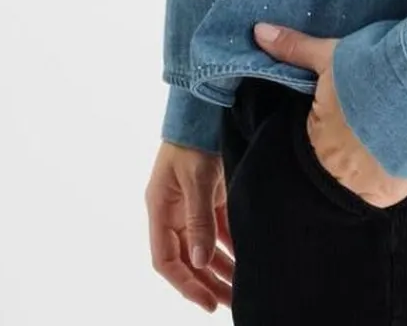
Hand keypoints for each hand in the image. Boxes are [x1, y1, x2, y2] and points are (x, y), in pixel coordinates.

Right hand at [145, 140, 233, 312]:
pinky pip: (219, 228)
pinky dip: (230, 245)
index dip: (184, 284)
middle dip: (207, 282)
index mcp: (161, 209)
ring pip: (205, 247)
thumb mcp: (196, 178)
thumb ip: (198, 219)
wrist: (206, 104)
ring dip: (221, 268)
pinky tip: (246, 260)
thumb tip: (199, 260)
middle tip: (230, 303)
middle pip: (188, 258)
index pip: (166, 259)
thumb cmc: (194, 137)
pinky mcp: (210, 195)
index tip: (205, 302)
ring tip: (241, 289)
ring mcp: (192, 204)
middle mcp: (174, 211)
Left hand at [253, 20, 406, 208]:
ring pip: (358, 179)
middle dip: (343, 150)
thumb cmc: (371, 72)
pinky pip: (384, 190)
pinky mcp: (391, 192)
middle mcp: (337, 167)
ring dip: (366, 164)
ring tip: (381, 141)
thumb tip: (258, 31)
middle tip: (359, 130)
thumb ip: (295, 48)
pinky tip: (398, 156)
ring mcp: (364, 185)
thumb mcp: (331, 55)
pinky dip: (389, 176)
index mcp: (318, 135)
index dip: (324, 128)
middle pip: (334, 162)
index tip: (337, 118)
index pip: (314, 139)